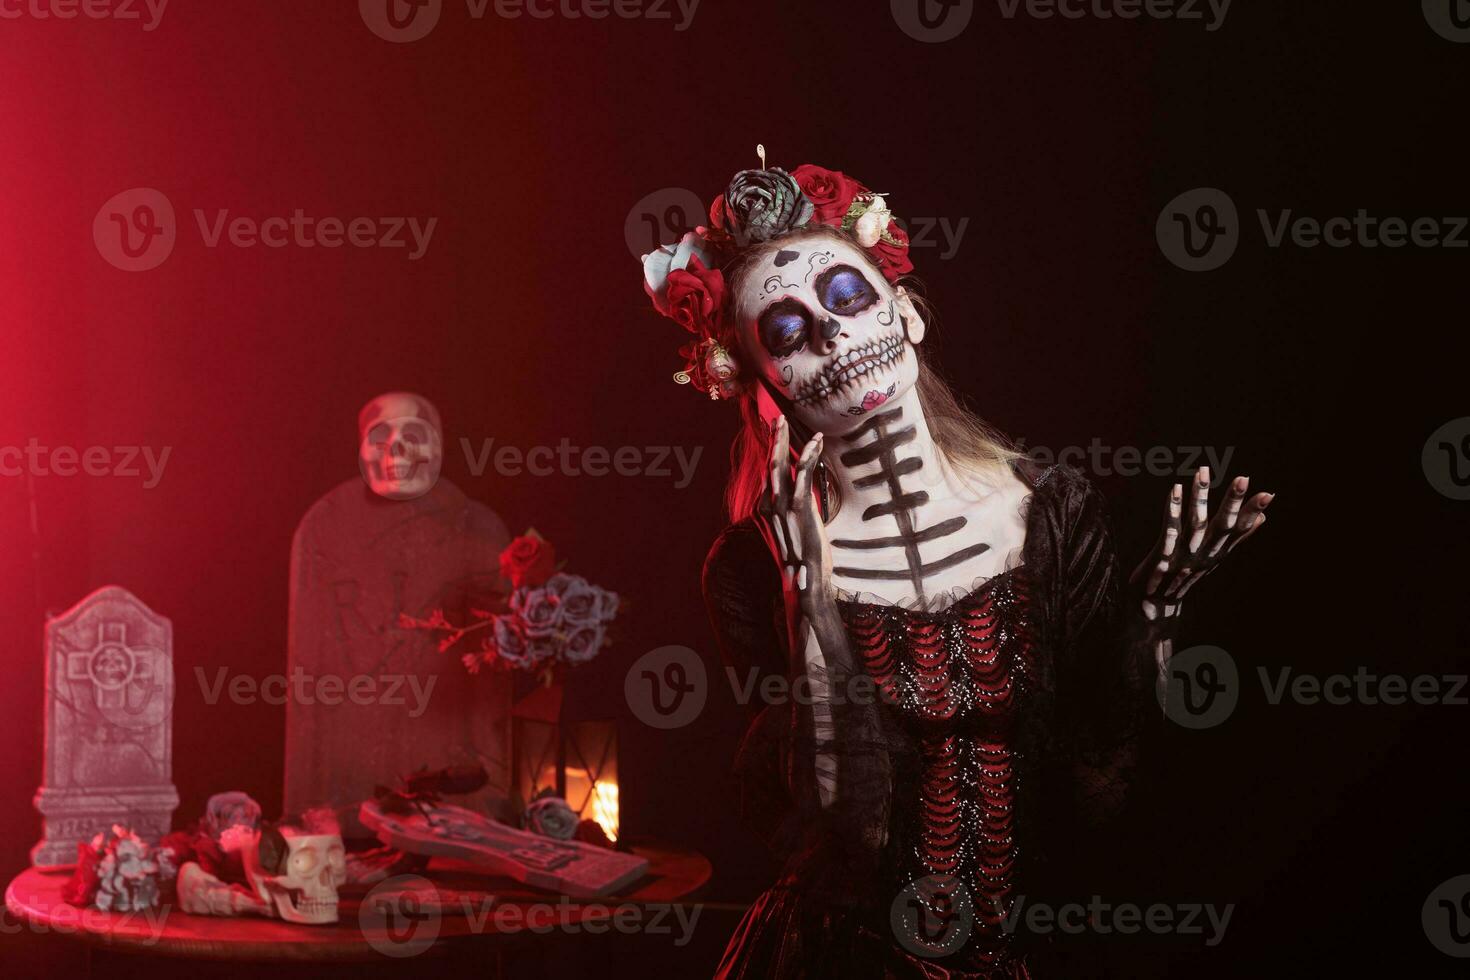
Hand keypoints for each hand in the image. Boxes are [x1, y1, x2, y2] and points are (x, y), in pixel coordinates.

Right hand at [754, 416, 832, 617]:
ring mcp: (782, 506)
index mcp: (766, 510)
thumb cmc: (802, 561)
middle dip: (772, 439)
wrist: (804, 584)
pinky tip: (815, 442)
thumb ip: (793, 513)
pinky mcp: (798, 508)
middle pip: (769, 464)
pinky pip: (801, 474)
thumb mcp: (794, 532)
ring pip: (780, 464)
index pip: (769, 475)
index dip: (774, 452)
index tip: (779, 435)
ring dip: (785, 440)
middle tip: (776, 418)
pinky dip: (808, 455)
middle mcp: (768, 505)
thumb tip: (800, 499)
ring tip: (788, 421)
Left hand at [1130, 466, 1271, 626]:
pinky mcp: (1163, 553)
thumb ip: (1238, 537)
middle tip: (1244, 477)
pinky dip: (1173, 508)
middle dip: (1233, 501)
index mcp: (1218, 551)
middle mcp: (1204, 552)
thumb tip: (1263, 518)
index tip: (1270, 493)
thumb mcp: (1215, 556)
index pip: (1240, 529)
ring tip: (1203, 470)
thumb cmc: (1185, 574)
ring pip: (1196, 522)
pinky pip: (1169, 527)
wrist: (1154, 603)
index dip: (1254, 512)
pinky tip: (1175, 488)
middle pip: (1222, 524)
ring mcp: (1184, 553)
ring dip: (1200, 496)